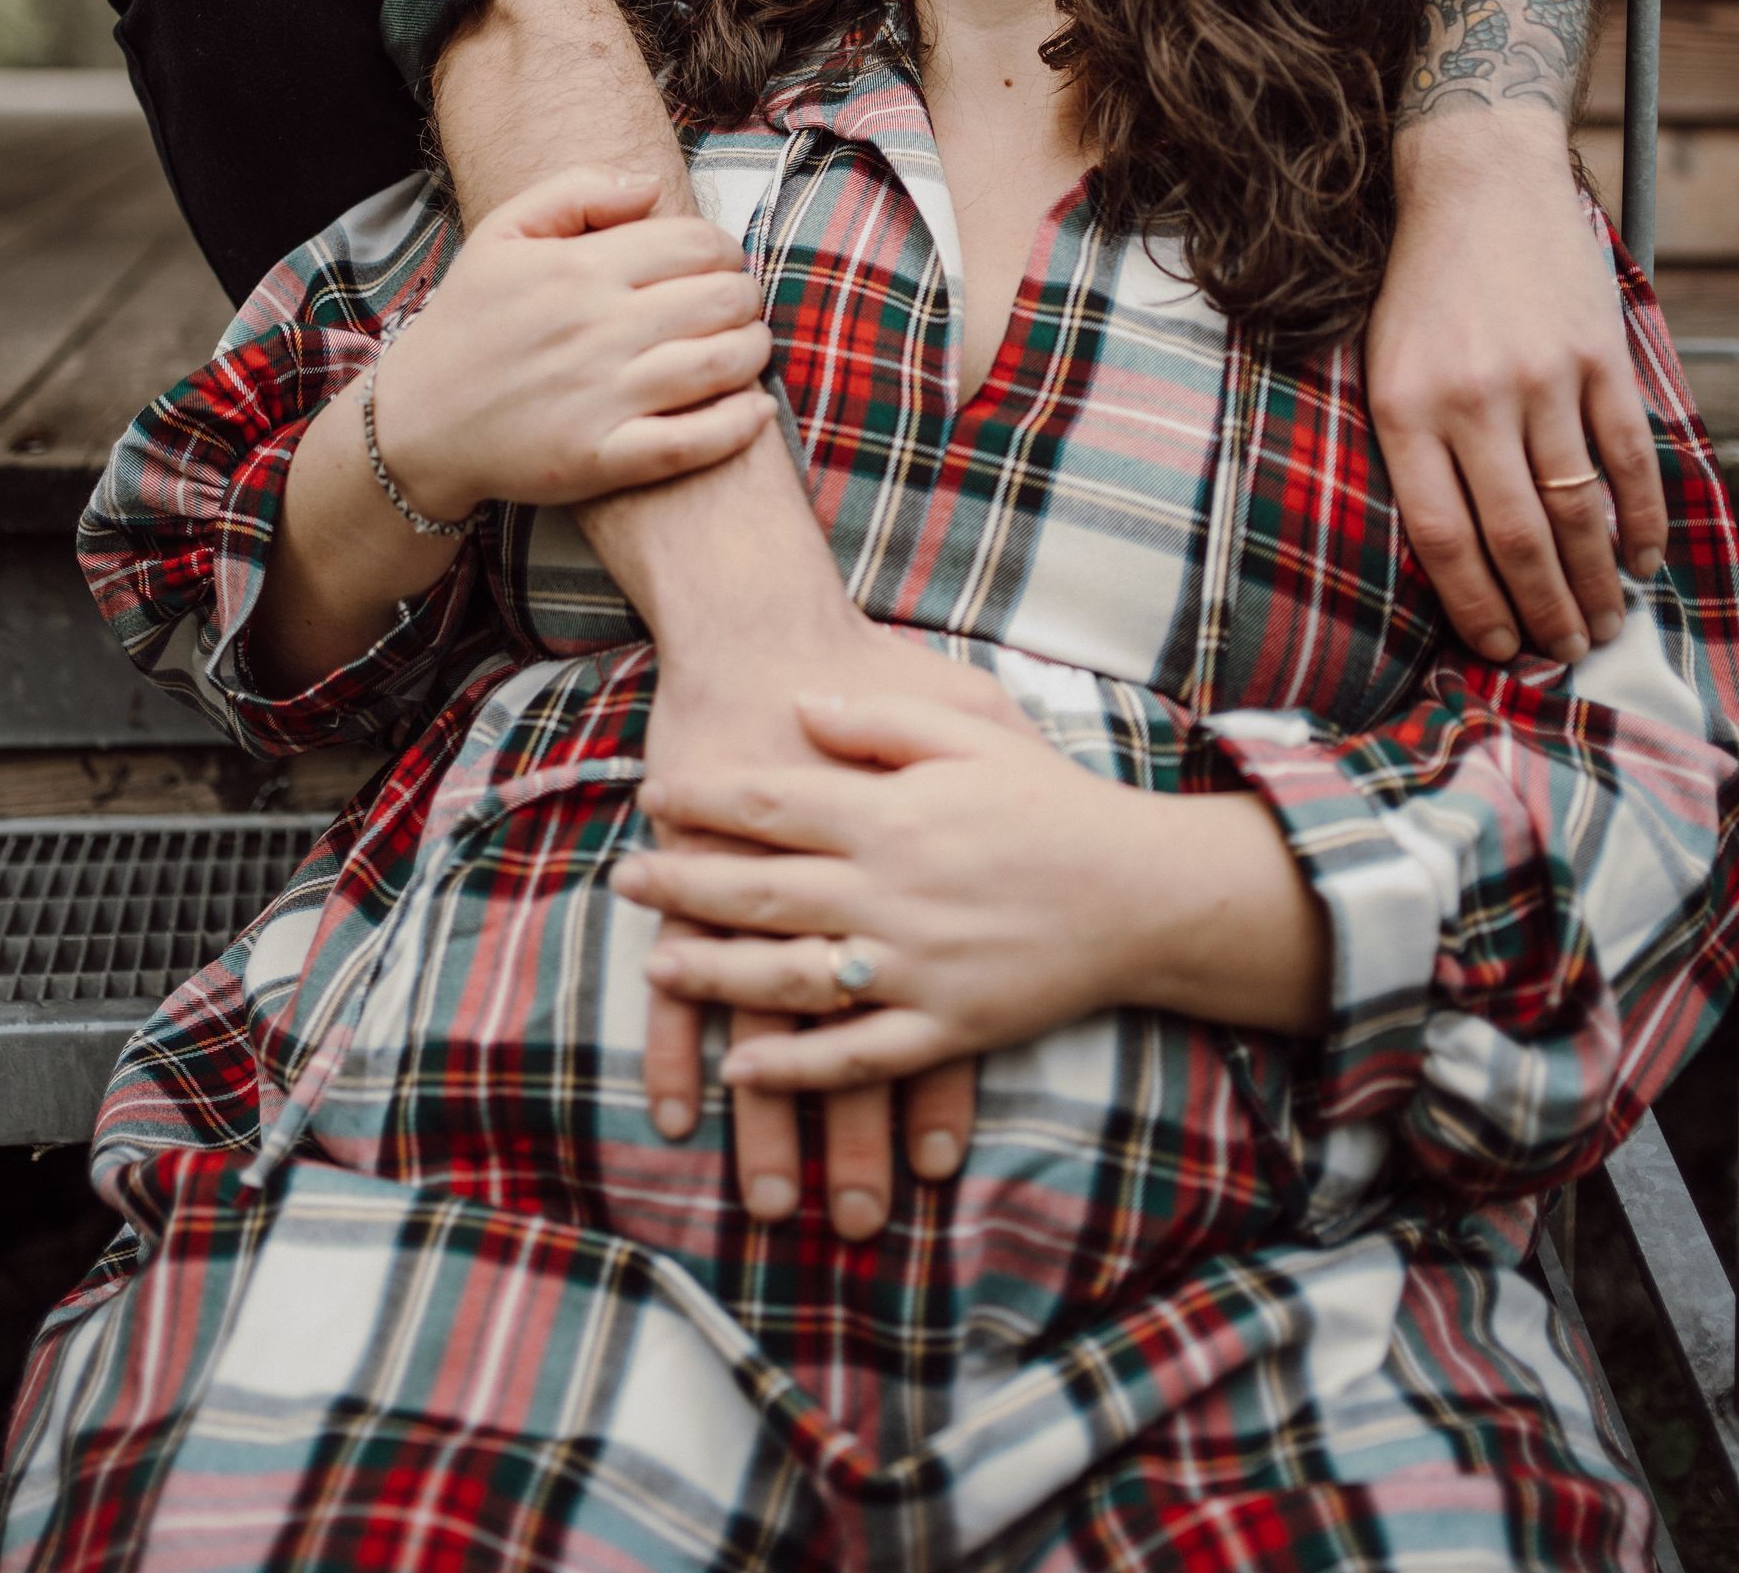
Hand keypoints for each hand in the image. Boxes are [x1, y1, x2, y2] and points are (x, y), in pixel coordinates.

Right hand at [377, 166, 773, 518]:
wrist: (416, 423)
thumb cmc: (468, 323)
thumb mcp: (501, 234)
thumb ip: (576, 192)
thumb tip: (651, 185)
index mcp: (578, 269)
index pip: (695, 244)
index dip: (725, 250)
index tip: (721, 264)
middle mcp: (596, 330)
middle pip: (722, 300)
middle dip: (746, 297)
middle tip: (737, 306)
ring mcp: (602, 398)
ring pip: (721, 364)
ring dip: (753, 351)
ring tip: (749, 348)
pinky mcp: (603, 459)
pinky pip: (694, 442)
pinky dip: (739, 424)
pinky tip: (754, 409)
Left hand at [618, 690, 1330, 1093]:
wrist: (1142, 891)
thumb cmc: (1054, 801)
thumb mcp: (973, 730)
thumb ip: (881, 719)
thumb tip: (804, 702)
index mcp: (893, 814)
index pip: (773, 805)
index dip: (706, 802)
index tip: (654, 798)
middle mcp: (891, 891)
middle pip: (761, 890)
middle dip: (684, 885)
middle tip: (627, 880)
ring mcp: (915, 966)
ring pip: (790, 977)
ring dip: (715, 975)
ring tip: (658, 964)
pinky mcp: (945, 1026)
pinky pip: (854, 1055)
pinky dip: (795, 1065)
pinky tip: (742, 1067)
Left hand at [1368, 112, 1666, 665]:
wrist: (1478, 183)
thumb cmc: (1422, 289)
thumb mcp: (1383, 367)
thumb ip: (1412, 453)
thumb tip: (1456, 561)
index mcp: (1405, 409)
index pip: (1442, 537)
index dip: (1475, 606)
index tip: (1497, 647)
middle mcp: (1472, 399)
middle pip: (1517, 537)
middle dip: (1545, 609)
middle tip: (1563, 652)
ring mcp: (1543, 377)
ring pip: (1578, 509)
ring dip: (1597, 580)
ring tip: (1604, 622)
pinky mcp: (1597, 356)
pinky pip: (1629, 457)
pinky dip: (1641, 519)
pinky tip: (1641, 559)